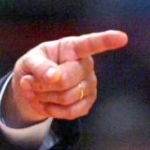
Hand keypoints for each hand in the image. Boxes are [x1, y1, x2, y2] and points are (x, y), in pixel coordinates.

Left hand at [3, 30, 128, 124]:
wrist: (32, 88)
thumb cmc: (33, 67)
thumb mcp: (29, 62)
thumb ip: (39, 66)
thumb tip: (54, 77)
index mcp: (73, 47)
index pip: (91, 43)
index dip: (106, 40)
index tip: (122, 38)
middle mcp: (86, 64)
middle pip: (66, 80)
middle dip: (41, 85)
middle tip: (28, 82)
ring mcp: (90, 83)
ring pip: (66, 98)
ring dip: (44, 98)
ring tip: (35, 91)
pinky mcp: (88, 101)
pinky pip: (71, 112)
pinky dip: (51, 110)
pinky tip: (45, 103)